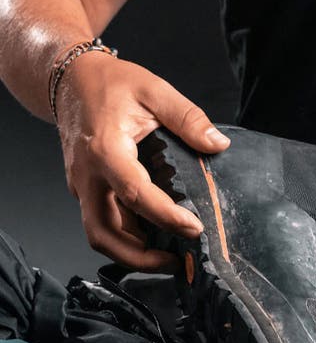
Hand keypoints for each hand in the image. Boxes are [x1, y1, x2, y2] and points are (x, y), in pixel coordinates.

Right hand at [56, 52, 229, 269]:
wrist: (71, 81)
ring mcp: (82, 186)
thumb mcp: (155, 90)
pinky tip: (155, 240)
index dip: (165, 216)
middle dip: (140, 256)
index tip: (195, 229)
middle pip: (104, 232)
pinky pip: (102, 223)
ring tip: (170, 258)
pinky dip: (126, 239)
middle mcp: (88, 175)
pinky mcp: (85, 191)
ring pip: (99, 235)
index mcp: (105, 149)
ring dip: (131, 254)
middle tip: (179, 261)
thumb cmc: (111, 84)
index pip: (135, 193)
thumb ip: (188, 118)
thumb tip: (217, 144)